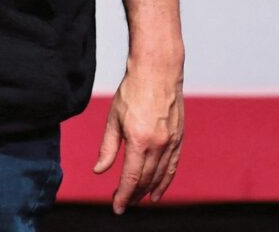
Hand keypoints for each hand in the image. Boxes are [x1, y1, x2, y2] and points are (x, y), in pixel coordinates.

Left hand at [92, 63, 183, 213]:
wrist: (157, 71)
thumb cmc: (133, 91)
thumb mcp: (114, 118)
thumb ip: (107, 147)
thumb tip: (99, 171)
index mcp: (139, 140)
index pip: (131, 178)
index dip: (124, 196)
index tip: (117, 207)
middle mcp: (158, 144)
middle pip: (146, 180)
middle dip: (134, 195)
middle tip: (124, 202)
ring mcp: (171, 142)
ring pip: (160, 176)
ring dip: (150, 191)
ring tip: (140, 200)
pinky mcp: (179, 137)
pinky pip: (172, 166)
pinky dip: (165, 180)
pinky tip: (159, 189)